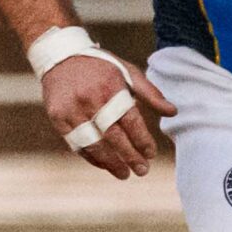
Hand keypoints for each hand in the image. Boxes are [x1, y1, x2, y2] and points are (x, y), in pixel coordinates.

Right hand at [40, 53, 176, 180]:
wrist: (60, 56)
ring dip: (110, 163)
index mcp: (111, 87)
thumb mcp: (127, 71)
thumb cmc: (100, 66)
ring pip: (94, 144)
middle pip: (113, 136)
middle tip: (142, 171)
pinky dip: (91, 157)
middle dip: (130, 156)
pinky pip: (76, 144)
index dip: (142, 140)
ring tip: (124, 174)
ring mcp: (71, 110)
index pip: (130, 121)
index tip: (151, 154)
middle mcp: (90, 99)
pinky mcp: (57, 118)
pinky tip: (104, 164)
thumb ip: (150, 93)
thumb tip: (173, 112)